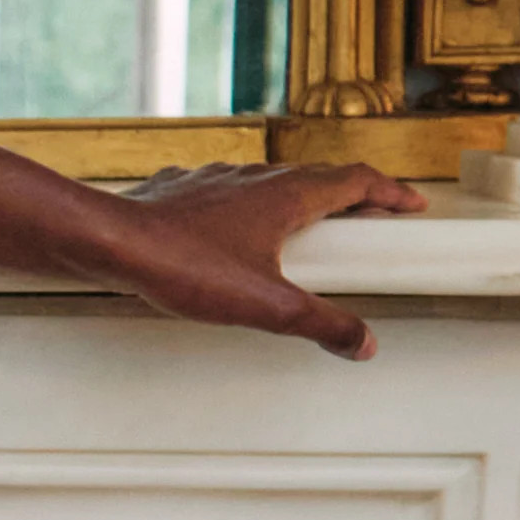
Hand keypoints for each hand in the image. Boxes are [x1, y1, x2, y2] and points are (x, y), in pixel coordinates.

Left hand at [96, 162, 427, 359]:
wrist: (108, 241)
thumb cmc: (182, 264)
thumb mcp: (267, 306)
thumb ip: (322, 324)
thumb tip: (363, 342)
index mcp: (287, 195)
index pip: (355, 181)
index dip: (389, 192)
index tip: (411, 205)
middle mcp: (255, 177)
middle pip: (318, 178)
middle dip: (351, 198)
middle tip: (371, 219)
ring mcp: (215, 178)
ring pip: (270, 180)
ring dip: (299, 198)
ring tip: (309, 226)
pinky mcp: (180, 190)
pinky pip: (226, 189)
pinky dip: (246, 204)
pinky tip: (235, 228)